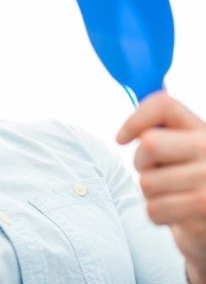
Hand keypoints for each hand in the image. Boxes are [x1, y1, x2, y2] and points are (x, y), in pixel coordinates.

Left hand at [117, 92, 205, 282]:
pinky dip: (158, 214)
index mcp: (202, 130)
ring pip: (147, 181)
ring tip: (170, 194)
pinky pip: (154, 209)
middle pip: (150, 143)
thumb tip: (124, 132)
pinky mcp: (203, 210)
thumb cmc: (191, 181)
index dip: (134, 119)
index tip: (121, 139)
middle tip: (155, 171)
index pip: (163, 105)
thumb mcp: (183, 149)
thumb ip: (161, 131)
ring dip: (151, 192)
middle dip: (142, 162)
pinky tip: (175, 213)